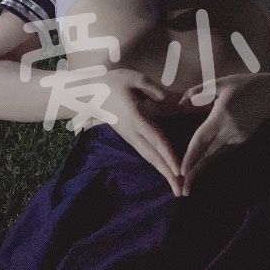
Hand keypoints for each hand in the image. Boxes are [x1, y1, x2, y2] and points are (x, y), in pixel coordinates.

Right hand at [89, 68, 183, 196]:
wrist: (89, 94)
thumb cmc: (112, 84)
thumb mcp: (132, 78)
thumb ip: (151, 88)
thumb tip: (166, 98)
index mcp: (135, 118)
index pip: (156, 139)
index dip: (168, 154)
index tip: (179, 169)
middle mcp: (133, 132)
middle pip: (152, 156)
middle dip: (167, 173)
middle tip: (180, 191)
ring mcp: (130, 137)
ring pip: (149, 157)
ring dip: (163, 172)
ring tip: (176, 187)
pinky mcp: (130, 137)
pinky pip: (146, 153)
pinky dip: (157, 163)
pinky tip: (166, 171)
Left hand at [176, 72, 269, 194]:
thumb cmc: (243, 85)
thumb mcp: (219, 83)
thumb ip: (197, 91)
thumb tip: (180, 102)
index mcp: (222, 116)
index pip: (202, 139)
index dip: (191, 156)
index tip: (182, 171)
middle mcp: (230, 130)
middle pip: (208, 154)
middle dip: (195, 172)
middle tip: (183, 190)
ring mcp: (238, 137)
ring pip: (216, 154)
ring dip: (203, 167)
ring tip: (190, 182)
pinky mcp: (243, 139)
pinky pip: (224, 149)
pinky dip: (212, 156)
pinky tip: (202, 164)